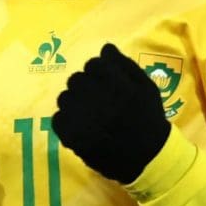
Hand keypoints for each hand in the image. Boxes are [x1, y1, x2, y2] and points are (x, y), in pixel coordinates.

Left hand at [51, 43, 170, 185]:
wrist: (147, 157)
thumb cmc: (148, 118)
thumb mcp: (146, 87)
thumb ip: (125, 65)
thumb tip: (105, 48)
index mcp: (119, 87)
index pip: (94, 64)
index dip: (99, 72)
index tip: (105, 82)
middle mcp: (99, 101)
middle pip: (76, 79)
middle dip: (86, 86)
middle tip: (98, 100)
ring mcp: (83, 120)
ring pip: (65, 97)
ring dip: (75, 102)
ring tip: (90, 114)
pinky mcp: (72, 138)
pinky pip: (58, 118)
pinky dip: (67, 120)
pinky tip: (81, 125)